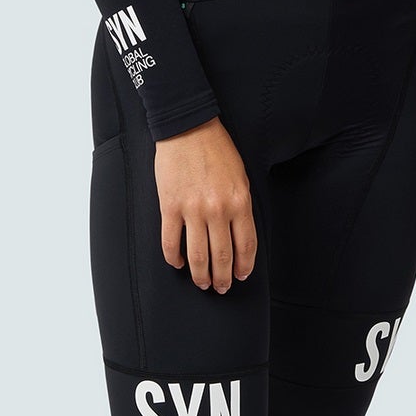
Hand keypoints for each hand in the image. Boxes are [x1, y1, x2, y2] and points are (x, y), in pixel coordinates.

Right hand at [155, 117, 257, 292]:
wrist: (189, 128)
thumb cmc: (218, 150)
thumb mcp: (241, 177)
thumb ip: (241, 206)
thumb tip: (238, 235)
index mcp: (239, 202)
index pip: (246, 245)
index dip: (244, 266)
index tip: (241, 276)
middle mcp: (218, 210)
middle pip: (222, 256)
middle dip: (222, 278)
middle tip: (221, 288)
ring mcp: (192, 210)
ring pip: (197, 256)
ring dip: (200, 275)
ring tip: (202, 283)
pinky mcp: (169, 207)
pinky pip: (171, 242)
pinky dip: (174, 258)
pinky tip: (179, 263)